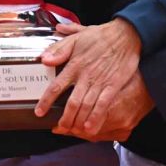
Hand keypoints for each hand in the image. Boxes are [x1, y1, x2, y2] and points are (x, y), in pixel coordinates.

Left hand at [34, 19, 142, 134]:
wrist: (125, 35)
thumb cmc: (100, 36)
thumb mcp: (76, 37)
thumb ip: (59, 49)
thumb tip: (43, 59)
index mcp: (74, 65)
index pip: (56, 86)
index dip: (46, 101)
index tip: (39, 112)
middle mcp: (85, 76)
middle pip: (72, 102)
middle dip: (65, 118)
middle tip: (60, 127)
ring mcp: (100, 82)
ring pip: (86, 106)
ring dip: (79, 120)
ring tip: (73, 130)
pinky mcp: (113, 86)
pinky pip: (103, 105)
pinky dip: (96, 117)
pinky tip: (90, 127)